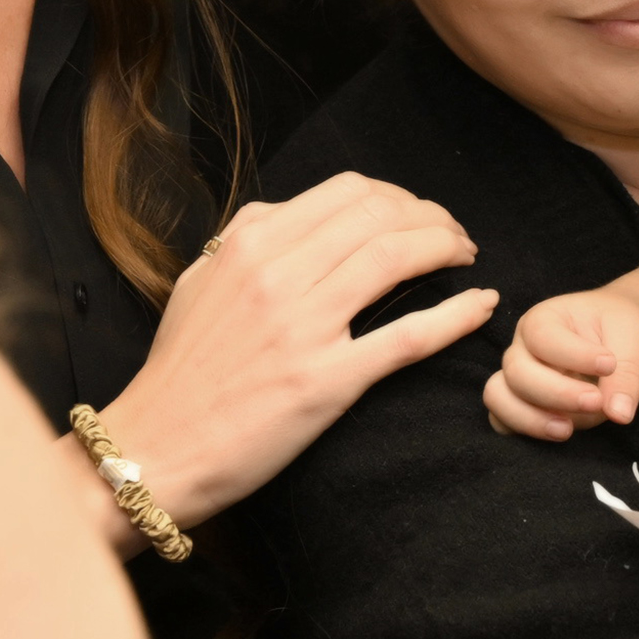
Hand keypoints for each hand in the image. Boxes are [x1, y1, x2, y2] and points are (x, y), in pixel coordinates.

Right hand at [98, 173, 493, 528]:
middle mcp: (278, 274)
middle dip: (432, 217)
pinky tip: (482, 304)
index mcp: (250, 244)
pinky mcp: (326, 382)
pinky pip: (409, 336)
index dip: (399, 196)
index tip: (417, 215)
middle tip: (453, 237)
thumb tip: (292, 214)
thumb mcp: (199, 282)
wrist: (156, 446)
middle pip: (381, 215)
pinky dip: (456, 314)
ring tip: (466, 259)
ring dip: (448, 249)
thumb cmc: (180, 371)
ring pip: (398, 258)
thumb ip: (245, 239)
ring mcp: (304, 328)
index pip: (348, 191)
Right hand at [484, 286, 638, 438]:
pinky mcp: (521, 408)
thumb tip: (619, 414)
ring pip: (499, 398)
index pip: (542, 337)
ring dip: (531, 418)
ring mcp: (516, 380)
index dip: (574, 355)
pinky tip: (558, 433)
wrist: (616, 346)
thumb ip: (627, 373)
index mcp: (543, 320)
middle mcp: (522, 349)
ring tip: (567, 430)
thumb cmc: (617, 331)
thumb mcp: (632, 338)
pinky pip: (502, 422)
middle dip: (556, 393)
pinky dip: (524, 432)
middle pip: (517, 372)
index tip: (610, 364)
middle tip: (596, 401)